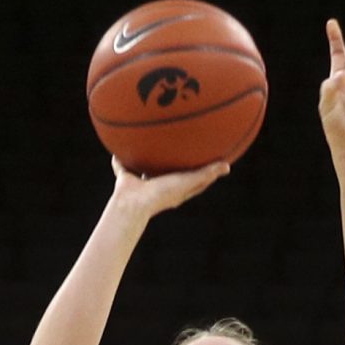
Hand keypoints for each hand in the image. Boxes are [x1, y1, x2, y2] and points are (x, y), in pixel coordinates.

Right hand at [106, 153, 229, 218]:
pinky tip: (118, 145)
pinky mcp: (126, 179)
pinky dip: (119, 158)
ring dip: (146, 158)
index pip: (190, 179)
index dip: (197, 171)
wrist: (135, 203)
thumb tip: (227, 166)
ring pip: (145, 168)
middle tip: (179, 145)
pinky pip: (122, 165)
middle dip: (173, 161)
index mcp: (174, 189)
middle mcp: (158, 186)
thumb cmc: (163, 194)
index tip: (205, 158)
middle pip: (168, 172)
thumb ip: (206, 174)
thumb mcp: (189, 182)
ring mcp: (142, 183)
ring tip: (147, 141)